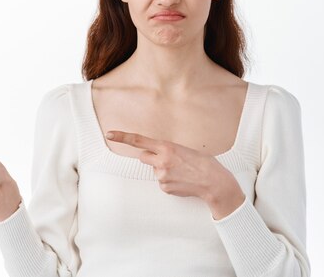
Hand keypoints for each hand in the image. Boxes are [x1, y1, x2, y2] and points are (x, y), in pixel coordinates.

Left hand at [106, 130, 244, 219]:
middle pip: (144, 157)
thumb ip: (167, 150)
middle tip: (169, 159)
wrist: (213, 182)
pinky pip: (161, 182)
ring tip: (181, 171)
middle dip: (152, 157)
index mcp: (167, 147)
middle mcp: (161, 161)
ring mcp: (161, 176)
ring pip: (154, 170)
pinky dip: (169, 180)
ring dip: (163, 170)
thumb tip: (157, 154)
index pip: (139, 141)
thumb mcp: (184, 149)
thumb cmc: (203, 163)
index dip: (122, 137)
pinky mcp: (164, 188)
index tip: (110, 134)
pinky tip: (181, 180)